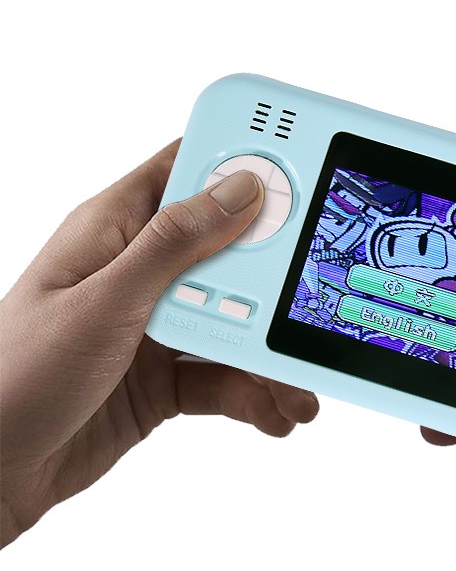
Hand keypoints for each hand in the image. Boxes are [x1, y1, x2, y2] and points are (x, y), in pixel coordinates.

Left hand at [0, 141, 317, 547]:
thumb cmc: (15, 377)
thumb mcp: (103, 303)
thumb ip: (175, 246)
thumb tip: (240, 191)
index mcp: (116, 230)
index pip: (186, 172)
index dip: (239, 161)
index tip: (298, 165)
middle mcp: (141, 271)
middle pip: (228, 251)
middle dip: (274, 276)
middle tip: (312, 294)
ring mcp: (156, 324)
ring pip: (235, 319)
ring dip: (270, 351)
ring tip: (297, 381)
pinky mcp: (166, 374)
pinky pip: (225, 372)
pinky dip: (254, 391)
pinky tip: (272, 409)